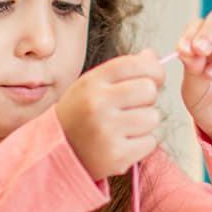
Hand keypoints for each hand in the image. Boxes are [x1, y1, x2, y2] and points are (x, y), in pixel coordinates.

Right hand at [57, 50, 164, 178]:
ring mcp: (106, 131)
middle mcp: (97, 104)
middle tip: (131, 108)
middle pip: (149, 89)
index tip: (155, 78)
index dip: (154, 70)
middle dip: (147, 98)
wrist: (57, 152)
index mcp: (91, 82)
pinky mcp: (117, 155)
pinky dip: (141, 143)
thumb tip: (152, 56)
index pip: (135, 64)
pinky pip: (150, 142)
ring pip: (153, 117)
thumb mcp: (92, 85)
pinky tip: (122, 143)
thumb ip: (122, 70)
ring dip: (145, 123)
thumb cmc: (79, 116)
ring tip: (123, 127)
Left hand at [176, 8, 211, 161]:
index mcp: (210, 41)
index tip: (182, 50)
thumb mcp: (193, 87)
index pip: (201, 23)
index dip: (191, 33)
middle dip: (209, 31)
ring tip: (211, 77)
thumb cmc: (210, 105)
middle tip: (199, 50)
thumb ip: (191, 66)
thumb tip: (188, 49)